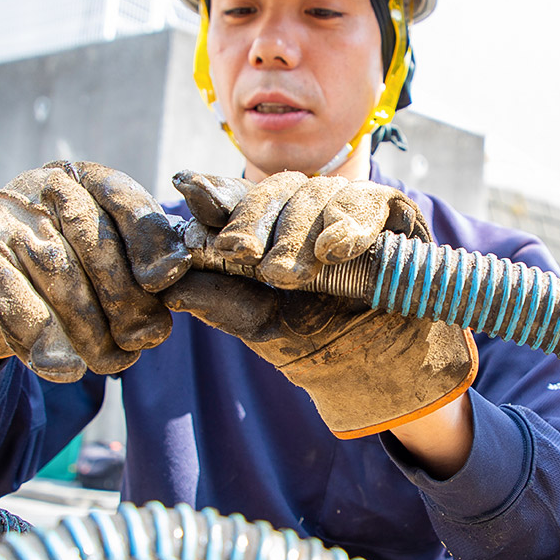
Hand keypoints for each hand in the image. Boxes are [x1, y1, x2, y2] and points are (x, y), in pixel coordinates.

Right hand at [0, 162, 188, 381]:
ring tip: (114, 362)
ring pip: (60, 275)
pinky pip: (15, 299)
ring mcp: (1, 220)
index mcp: (80, 179)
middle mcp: (38, 188)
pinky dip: (44, 338)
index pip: (123, 197)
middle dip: (127, 299)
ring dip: (92, 330)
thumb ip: (139, 262)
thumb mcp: (97, 256)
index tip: (168, 278)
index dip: (149, 238)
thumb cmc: (54, 271)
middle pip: (95, 243)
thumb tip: (175, 273)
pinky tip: (66, 368)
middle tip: (146, 339)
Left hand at [162, 171, 475, 438]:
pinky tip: (333, 251)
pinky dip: (348, 224)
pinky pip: (368, 201)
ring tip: (283, 275)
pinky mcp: (389, 210)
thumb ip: (222, 303)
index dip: (214, 194)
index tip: (189, 190)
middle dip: (251, 219)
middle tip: (237, 251)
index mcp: (269, 230)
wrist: (387, 369)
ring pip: (314, 194)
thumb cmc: (320, 343)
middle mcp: (304, 210)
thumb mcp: (262, 326)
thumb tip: (170, 288)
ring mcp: (346, 206)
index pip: (237, 200)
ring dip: (296, 234)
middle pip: (272, 191)